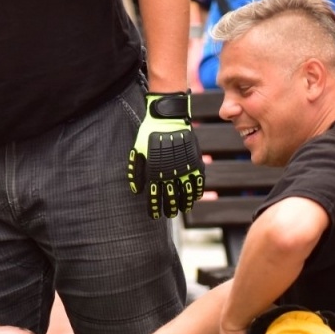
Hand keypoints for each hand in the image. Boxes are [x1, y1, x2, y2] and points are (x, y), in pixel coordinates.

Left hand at [129, 92, 205, 219]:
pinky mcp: (196, 163)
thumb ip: (136, 172)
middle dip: (169, 209)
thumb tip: (137, 191)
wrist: (168, 118)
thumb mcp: (137, 150)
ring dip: (184, 204)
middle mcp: (171, 174)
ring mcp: (185, 169)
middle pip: (171, 198)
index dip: (154, 208)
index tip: (154, 215)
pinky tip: (194, 198)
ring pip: (186, 194)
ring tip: (182, 209)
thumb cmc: (149, 133)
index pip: (154, 196)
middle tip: (169, 214)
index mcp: (155, 172)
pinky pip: (198, 183)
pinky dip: (196, 193)